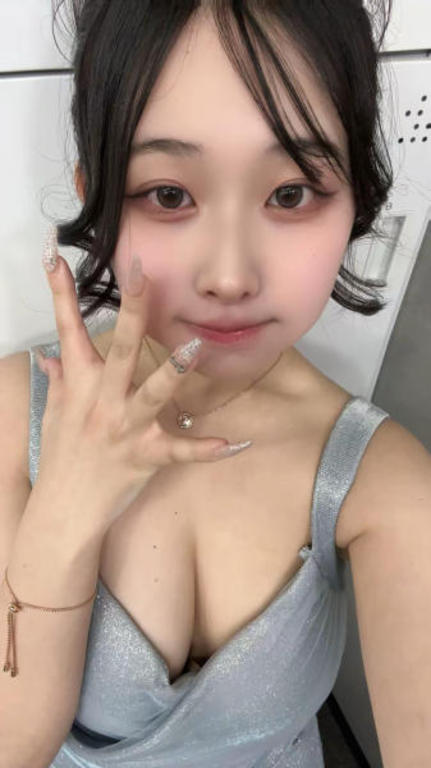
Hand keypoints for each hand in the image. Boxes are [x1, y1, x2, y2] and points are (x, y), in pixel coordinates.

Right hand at [34, 229, 251, 533]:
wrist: (64, 510)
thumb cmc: (62, 456)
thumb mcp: (55, 412)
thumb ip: (59, 378)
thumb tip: (48, 354)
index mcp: (80, 384)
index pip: (68, 329)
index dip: (61, 292)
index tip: (55, 254)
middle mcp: (101, 401)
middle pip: (119, 350)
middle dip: (131, 311)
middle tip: (142, 273)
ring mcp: (125, 429)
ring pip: (151, 395)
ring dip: (172, 372)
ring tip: (196, 347)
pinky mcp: (146, 457)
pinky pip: (181, 452)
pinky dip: (207, 449)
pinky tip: (236, 443)